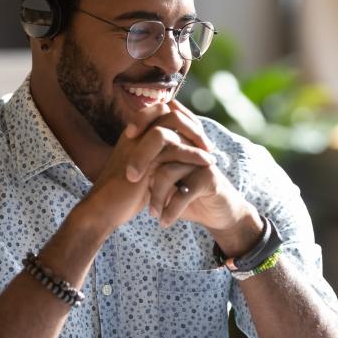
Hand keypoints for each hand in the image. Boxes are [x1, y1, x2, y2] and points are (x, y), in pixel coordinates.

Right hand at [80, 102, 213, 234]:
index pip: (162, 110)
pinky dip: (194, 154)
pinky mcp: (143, 158)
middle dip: (192, 124)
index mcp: (134, 132)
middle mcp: (135, 132)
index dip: (183, 119)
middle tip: (207, 144)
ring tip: (211, 155)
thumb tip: (181, 150)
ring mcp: (137, 142)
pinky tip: (207, 163)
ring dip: (196, 137)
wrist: (104, 211)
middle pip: (168, 110)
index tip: (199, 137)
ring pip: (172, 124)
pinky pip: (174, 147)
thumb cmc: (125, 194)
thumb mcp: (146, 170)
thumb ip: (159, 157)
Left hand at [125, 100, 263, 253]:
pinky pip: (183, 192)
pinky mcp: (209, 179)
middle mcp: (191, 146)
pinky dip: (171, 210)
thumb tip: (119, 159)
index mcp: (180, 140)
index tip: (128, 135)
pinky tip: (164, 221)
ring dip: (156, 195)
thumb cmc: (186, 194)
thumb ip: (150, 165)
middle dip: (141, 158)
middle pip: (162, 138)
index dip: (143, 118)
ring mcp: (201, 161)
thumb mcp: (166, 179)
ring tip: (151, 213)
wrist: (218, 213)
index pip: (160, 116)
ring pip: (168, 171)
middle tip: (131, 178)